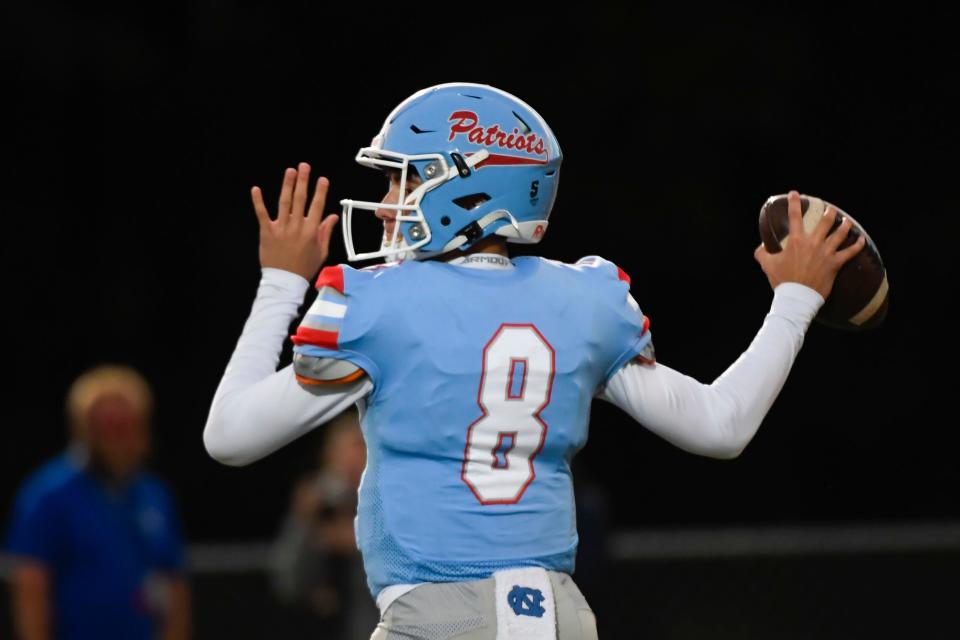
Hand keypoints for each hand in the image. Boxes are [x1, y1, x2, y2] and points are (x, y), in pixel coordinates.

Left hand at [251, 162, 338, 281]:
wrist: (285, 282)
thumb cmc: (304, 268)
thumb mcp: (321, 252)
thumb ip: (326, 232)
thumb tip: (332, 217)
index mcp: (311, 231)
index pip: (317, 207)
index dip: (320, 192)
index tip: (322, 179)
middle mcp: (296, 227)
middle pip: (301, 200)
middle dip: (303, 181)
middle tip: (305, 166)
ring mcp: (281, 228)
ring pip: (284, 202)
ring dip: (287, 185)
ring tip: (290, 171)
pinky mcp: (267, 232)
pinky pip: (261, 214)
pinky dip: (258, 201)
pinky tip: (255, 189)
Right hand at [754, 190, 865, 299]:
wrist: (796, 297)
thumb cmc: (782, 280)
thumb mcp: (767, 265)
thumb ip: (762, 253)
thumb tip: (760, 247)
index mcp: (796, 241)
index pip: (794, 217)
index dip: (794, 203)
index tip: (795, 193)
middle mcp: (813, 243)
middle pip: (825, 222)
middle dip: (829, 212)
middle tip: (830, 208)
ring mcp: (826, 253)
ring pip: (840, 234)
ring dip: (844, 225)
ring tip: (846, 221)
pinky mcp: (835, 264)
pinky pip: (850, 252)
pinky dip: (856, 245)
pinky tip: (860, 240)